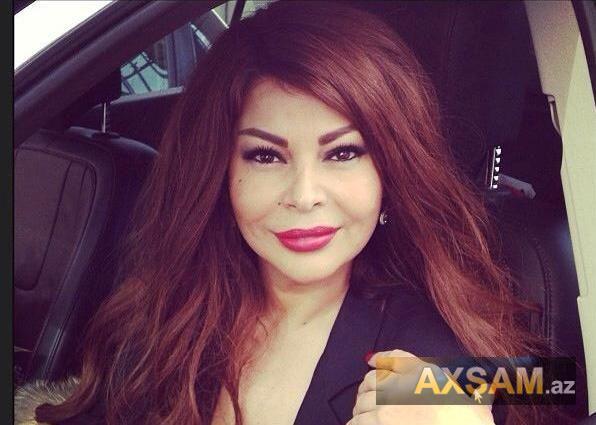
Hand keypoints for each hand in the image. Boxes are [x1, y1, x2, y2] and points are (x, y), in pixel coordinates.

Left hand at [346, 349, 494, 424]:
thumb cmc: (468, 424)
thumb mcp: (479, 406)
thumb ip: (480, 392)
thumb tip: (489, 388)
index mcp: (425, 375)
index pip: (395, 358)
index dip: (382, 358)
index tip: (373, 360)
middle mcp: (403, 385)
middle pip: (372, 380)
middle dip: (368, 389)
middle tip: (367, 398)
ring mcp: (387, 405)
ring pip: (362, 402)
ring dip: (361, 409)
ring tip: (363, 416)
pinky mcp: (378, 423)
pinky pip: (358, 421)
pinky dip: (357, 424)